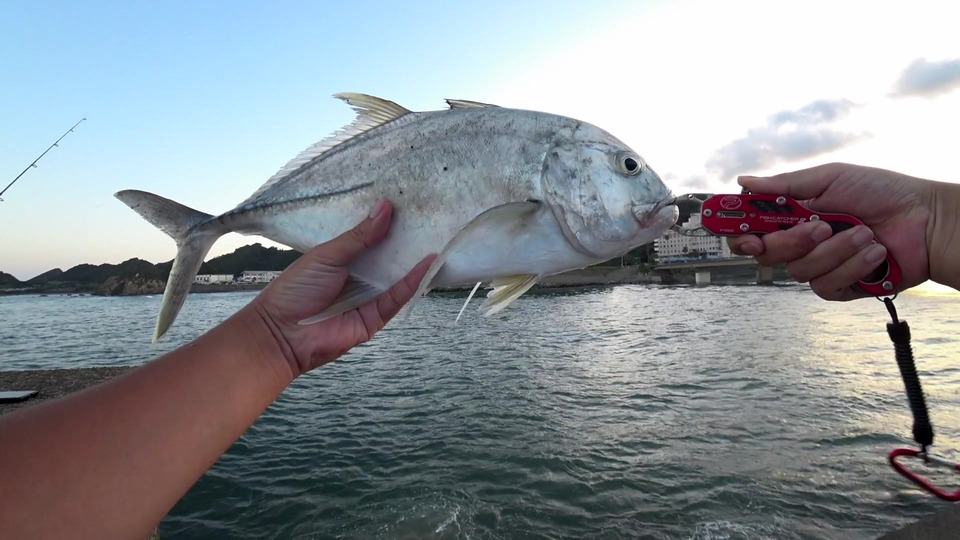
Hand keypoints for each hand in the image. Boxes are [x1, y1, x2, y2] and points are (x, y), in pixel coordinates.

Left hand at [241, 201, 434, 377]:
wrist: (281, 333)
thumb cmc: (296, 289)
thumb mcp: (327, 255)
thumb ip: (359, 236)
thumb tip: (385, 208)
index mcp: (344, 259)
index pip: (372, 239)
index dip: (389, 225)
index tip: (410, 205)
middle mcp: (360, 278)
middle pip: (389, 258)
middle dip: (408, 241)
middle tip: (432, 219)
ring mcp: (369, 298)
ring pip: (398, 278)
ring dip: (416, 261)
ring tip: (439, 238)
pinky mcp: (375, 318)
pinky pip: (397, 298)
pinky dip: (413, 282)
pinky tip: (428, 264)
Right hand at [726, 162, 934, 299]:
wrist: (925, 219)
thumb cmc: (881, 192)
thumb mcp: (830, 177)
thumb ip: (785, 185)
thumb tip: (743, 182)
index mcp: (792, 216)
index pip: (751, 230)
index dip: (742, 237)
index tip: (750, 237)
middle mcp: (800, 243)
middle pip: (767, 255)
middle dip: (792, 242)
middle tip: (820, 227)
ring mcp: (819, 266)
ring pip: (799, 271)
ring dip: (835, 251)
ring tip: (865, 234)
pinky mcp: (840, 286)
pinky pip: (826, 285)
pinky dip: (851, 267)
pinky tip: (874, 253)